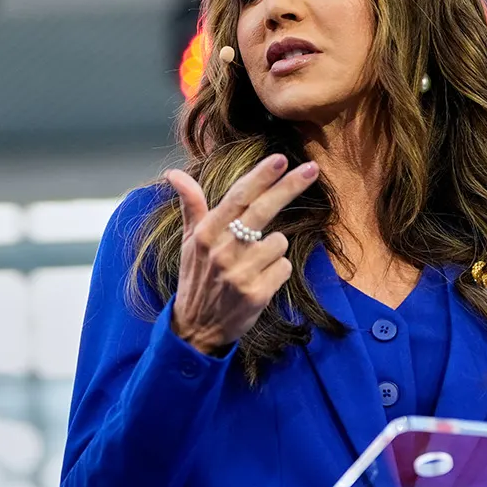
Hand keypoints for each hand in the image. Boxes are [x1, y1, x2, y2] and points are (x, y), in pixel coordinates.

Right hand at [167, 154, 314, 355]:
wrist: (196, 327)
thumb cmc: (196, 278)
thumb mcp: (190, 242)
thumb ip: (191, 205)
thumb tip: (174, 173)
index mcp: (206, 234)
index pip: (238, 197)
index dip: (261, 176)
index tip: (281, 158)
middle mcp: (222, 251)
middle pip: (263, 210)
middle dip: (290, 186)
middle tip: (313, 168)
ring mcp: (239, 274)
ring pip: (279, 242)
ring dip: (272, 251)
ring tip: (252, 265)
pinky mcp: (256, 294)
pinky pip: (284, 267)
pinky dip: (276, 272)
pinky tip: (259, 281)